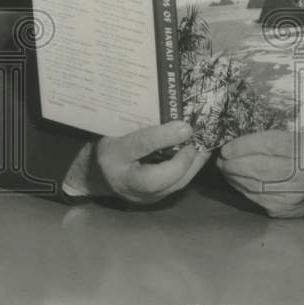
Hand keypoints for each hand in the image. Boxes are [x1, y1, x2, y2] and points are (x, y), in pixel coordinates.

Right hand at [95, 121, 210, 204]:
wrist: (100, 170)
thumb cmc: (114, 139)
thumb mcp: (119, 124)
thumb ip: (142, 117)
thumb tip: (173, 105)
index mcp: (112, 155)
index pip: (138, 146)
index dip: (163, 137)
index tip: (186, 127)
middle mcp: (123, 180)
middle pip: (154, 180)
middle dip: (181, 162)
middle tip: (194, 142)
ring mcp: (139, 195)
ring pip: (171, 187)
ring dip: (192, 166)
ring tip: (203, 147)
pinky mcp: (154, 199)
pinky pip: (176, 186)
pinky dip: (191, 170)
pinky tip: (199, 155)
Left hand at [217, 130, 303, 217]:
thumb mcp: (299, 141)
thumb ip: (274, 140)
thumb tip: (240, 141)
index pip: (269, 145)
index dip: (244, 146)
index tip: (227, 147)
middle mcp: (299, 173)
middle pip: (259, 167)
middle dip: (234, 163)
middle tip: (221, 158)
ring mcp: (290, 194)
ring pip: (253, 184)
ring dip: (233, 176)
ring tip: (225, 167)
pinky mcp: (281, 209)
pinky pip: (254, 197)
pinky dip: (241, 188)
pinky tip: (235, 180)